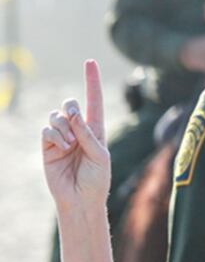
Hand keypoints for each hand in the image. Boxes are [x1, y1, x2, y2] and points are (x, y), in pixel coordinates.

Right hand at [42, 60, 109, 210]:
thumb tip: (73, 113)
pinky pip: (46, 129)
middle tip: (75, 117)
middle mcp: (78, 131)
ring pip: (56, 116)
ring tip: (70, 145)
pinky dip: (54, 136)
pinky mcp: (48, 146)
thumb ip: (88, 134)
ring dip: (64, 127)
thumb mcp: (100, 156)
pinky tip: (62, 148)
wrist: (81, 200)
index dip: (92, 81)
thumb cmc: (97, 180)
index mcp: (96, 130)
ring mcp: (62, 137)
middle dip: (71, 107)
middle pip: (70, 104)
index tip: (90, 61)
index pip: (94, 101)